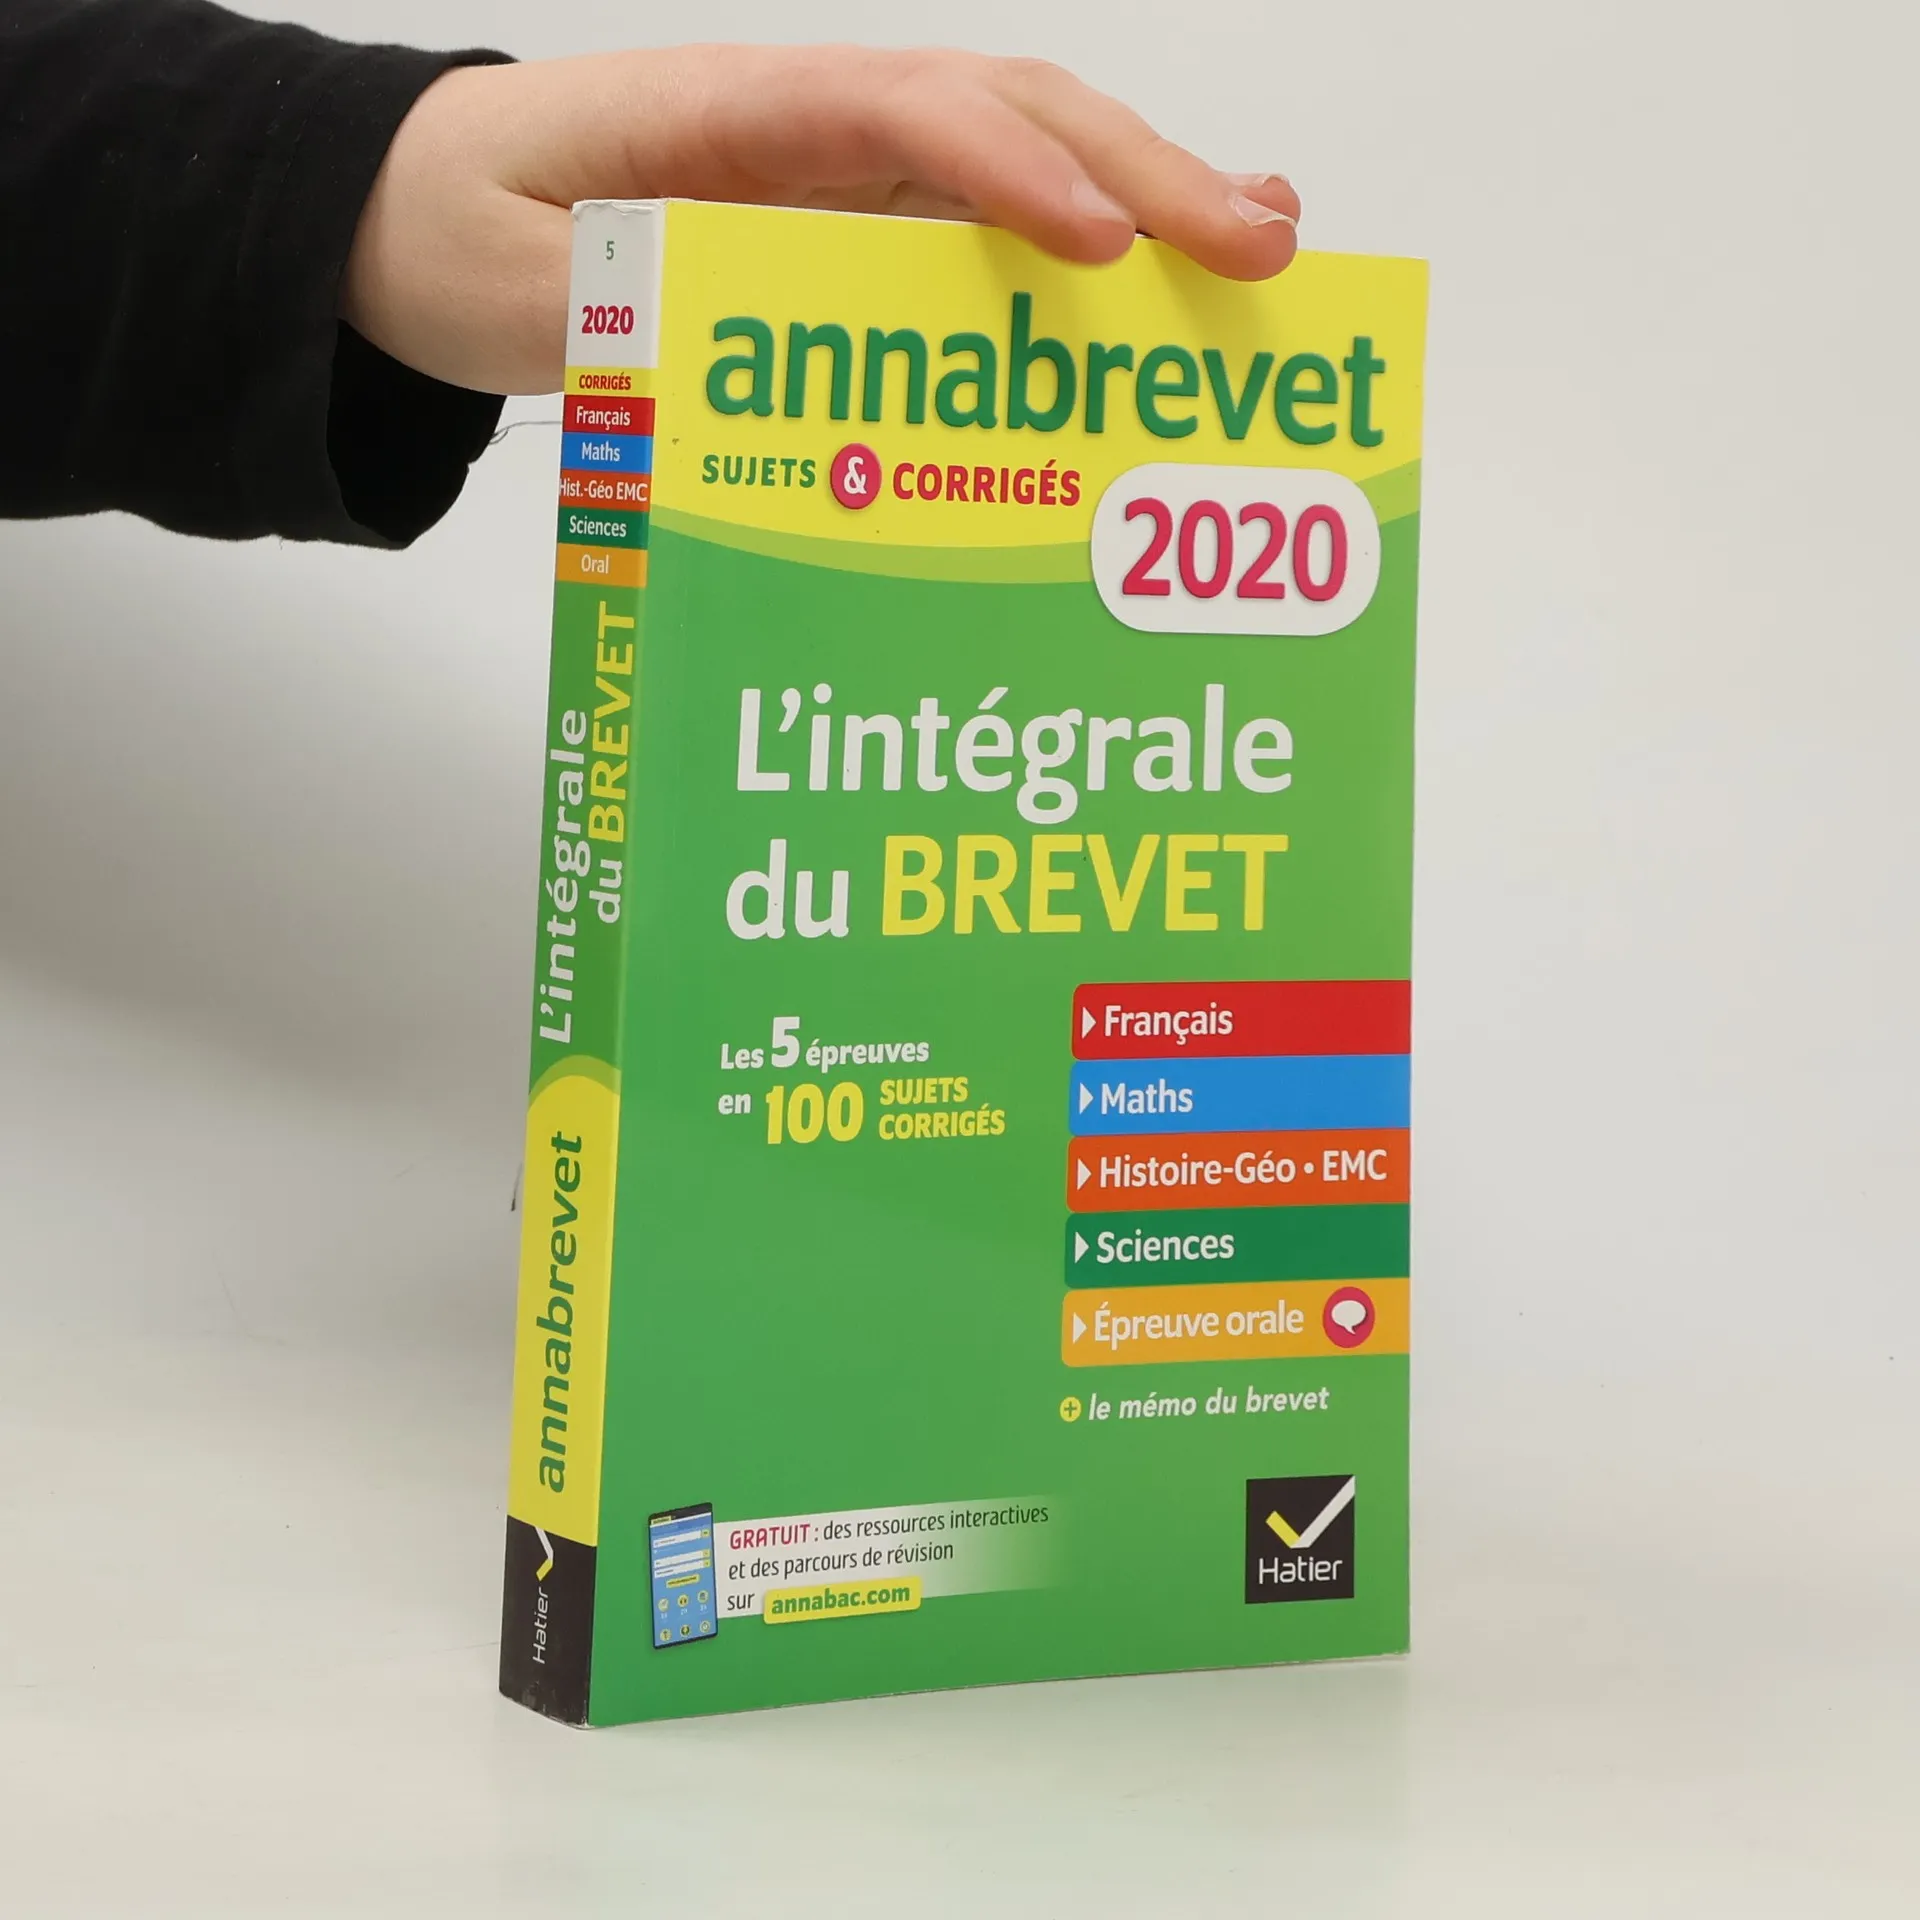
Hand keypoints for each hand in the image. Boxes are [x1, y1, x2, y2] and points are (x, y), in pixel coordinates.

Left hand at [341, 45, 1299, 394]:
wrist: (417, 209)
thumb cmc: (458, 227)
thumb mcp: (510, 286)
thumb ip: (615, 323)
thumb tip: (765, 390)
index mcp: (725, 114)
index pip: (899, 113)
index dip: (1008, 171)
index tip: (1098, 247)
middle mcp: (811, 125)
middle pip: (1004, 113)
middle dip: (1139, 173)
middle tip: (1262, 245)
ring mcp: (840, 170)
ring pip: (1020, 154)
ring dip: (1146, 194)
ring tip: (1263, 243)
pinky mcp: (849, 223)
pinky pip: (980, 222)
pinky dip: (1081, 242)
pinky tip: (1156, 275)